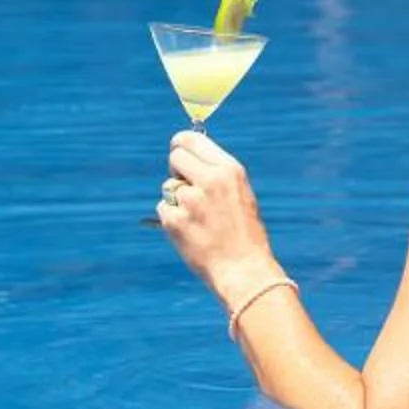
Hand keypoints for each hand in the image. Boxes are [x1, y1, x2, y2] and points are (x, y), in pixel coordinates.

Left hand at [157, 127, 278, 297]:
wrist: (244, 269)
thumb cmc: (244, 233)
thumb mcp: (239, 193)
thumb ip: (216, 172)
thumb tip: (188, 154)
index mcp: (229, 170)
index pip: (191, 139)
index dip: (181, 145)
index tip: (179, 152)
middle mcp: (210, 180)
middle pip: (175, 157)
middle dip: (177, 170)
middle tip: (186, 187)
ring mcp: (191, 201)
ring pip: (168, 187)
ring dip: (177, 200)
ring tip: (199, 220)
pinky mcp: (175, 221)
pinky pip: (164, 209)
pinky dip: (172, 220)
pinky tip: (191, 232)